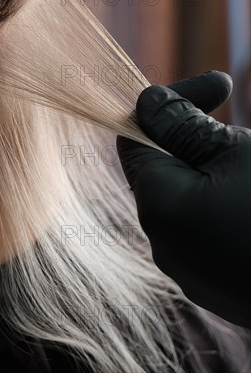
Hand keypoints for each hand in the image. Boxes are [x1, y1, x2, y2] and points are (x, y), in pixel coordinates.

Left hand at [116, 71, 250, 327]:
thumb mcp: (238, 152)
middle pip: (164, 171)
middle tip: (243, 124)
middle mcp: (164, 246)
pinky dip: (225, 204)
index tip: (216, 86)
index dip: (170, 106)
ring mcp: (193, 273)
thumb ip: (183, 126)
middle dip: (197, 137)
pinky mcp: (219, 289)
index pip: (136, 140)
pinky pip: (208, 232)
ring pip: (190, 201)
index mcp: (158, 208)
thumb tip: (148, 103)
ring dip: (216, 171)